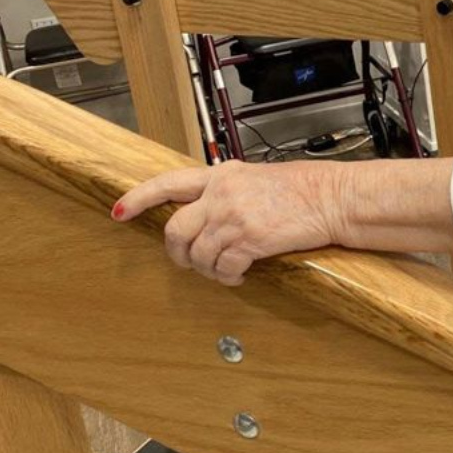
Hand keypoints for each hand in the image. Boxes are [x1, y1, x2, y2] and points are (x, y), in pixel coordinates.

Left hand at [112, 160, 344, 286]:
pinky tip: (240, 274)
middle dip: (177, 253)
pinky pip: (222, 268)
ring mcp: (234, 217)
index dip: (139, 199)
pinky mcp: (249, 240)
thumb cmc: (305, 187)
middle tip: (189, 262)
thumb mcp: (258, 178)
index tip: (120, 211)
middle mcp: (222, 194)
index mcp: (222, 175)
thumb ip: (228, 190)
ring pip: (197, 255)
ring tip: (226, 269)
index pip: (168, 183)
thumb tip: (208, 211)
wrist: (333, 197)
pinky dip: (228, 277)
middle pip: (175, 230)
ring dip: (208, 270)